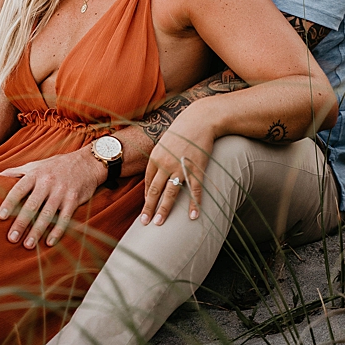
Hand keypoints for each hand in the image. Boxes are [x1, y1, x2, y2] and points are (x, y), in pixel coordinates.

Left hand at [0, 149, 105, 248]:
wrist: (86, 162)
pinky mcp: (74, 200)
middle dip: (21, 223)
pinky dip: (57, 231)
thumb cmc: (55, 166)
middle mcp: (47, 183)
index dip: (9, 202)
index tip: (1, 216)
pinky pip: (64, 218)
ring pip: (47, 214)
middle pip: (31, 205)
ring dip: (37, 231)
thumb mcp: (34, 165)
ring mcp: (61, 192)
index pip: (19, 189)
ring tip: (28, 245)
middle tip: (11, 238)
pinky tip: (49, 242)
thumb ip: (14, 172)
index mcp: (35, 174)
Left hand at [140, 101, 215, 225]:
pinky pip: (194, 190)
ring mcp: (180, 167)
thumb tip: (157, 175)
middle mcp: (165, 163)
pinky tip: (192, 216)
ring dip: (164, 210)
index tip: (146, 208)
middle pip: (155, 190)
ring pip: (170, 193)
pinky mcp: (196, 168)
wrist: (199, 120)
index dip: (147, 196)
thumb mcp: (164, 144)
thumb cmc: (181, 132)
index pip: (148, 182)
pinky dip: (193, 204)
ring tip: (159, 224)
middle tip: (145, 223)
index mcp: (155, 157)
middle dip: (149, 208)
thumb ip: (159, 159)